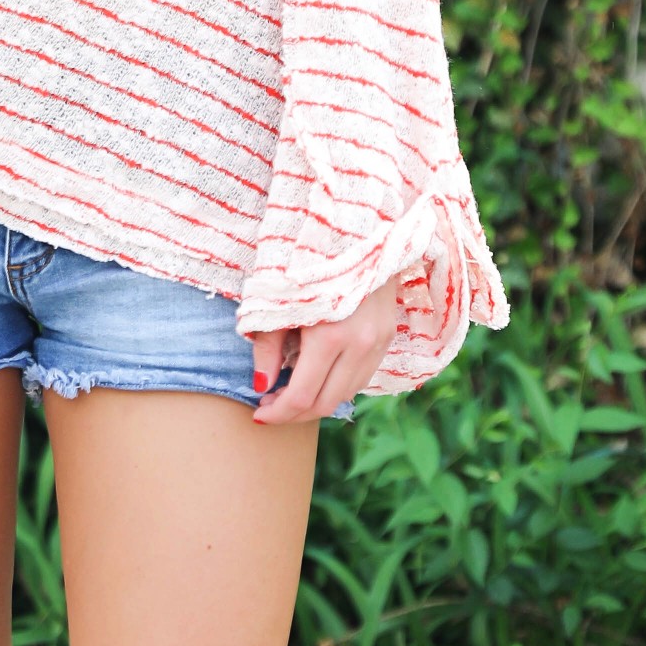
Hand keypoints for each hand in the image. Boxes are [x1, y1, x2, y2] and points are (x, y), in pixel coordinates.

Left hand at [248, 274, 399, 423]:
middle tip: (271, 407)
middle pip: (327, 403)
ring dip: (318, 401)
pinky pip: (362, 377)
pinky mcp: (387, 337)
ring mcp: (378, 342)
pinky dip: (338, 385)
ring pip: (347, 394)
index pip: (302, 396)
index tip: (258, 414)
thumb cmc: (308, 260)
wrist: (360, 232)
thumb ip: (268, 346)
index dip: (277, 413)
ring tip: (291, 392)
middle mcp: (359, 345)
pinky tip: (319, 375)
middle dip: (294, 414)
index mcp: (329, 336)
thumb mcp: (278, 300)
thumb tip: (261, 384)